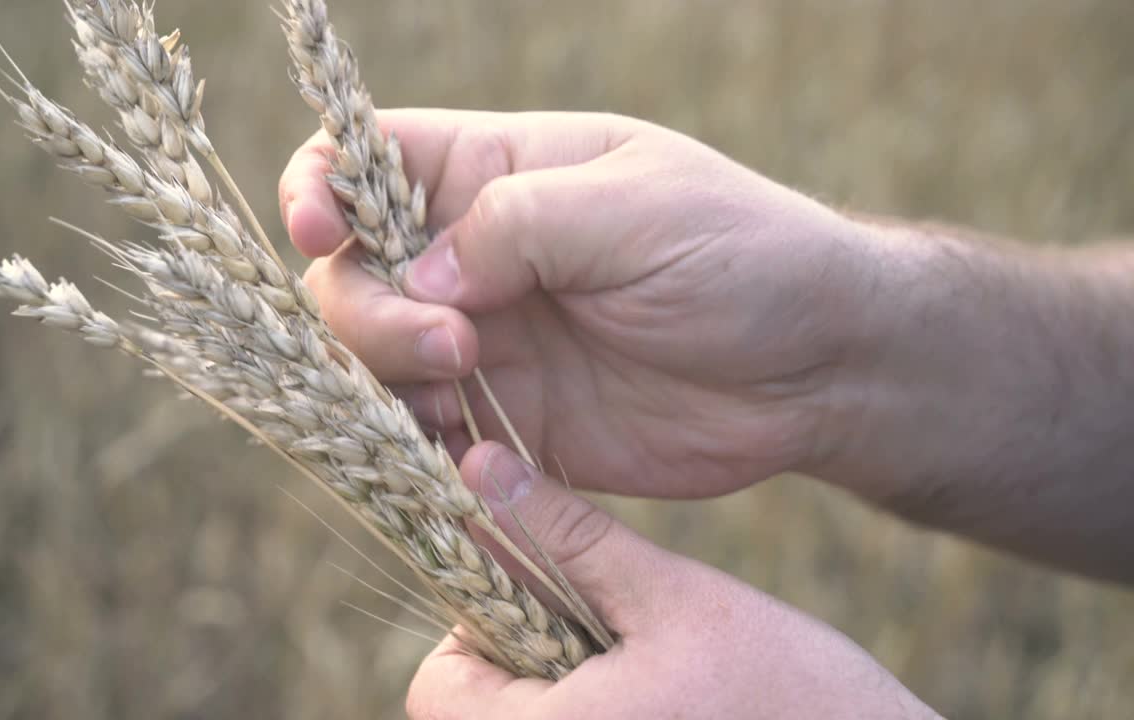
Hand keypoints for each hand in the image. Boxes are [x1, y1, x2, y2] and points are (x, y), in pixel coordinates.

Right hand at [280, 111, 877, 498]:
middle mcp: (474, 258)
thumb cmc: (743, 257)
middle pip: (348, 275)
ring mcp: (488, 344)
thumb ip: (515, 225)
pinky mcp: (509, 425)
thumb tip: (417, 280)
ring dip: (390, 384)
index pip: (363, 160)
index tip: (323, 232)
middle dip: (367, 313)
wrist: (816, 368)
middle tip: (459, 345)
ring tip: (468, 398)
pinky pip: (426, 440)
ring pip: (373, 364)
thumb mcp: (635, 207)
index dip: (318, 191)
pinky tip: (472, 457)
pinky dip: (422, 451)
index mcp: (497, 172)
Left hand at [405, 442, 939, 719]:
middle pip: (471, 713)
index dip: (478, 631)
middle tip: (605, 633)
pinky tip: (663, 703)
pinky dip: (592, 717)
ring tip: (643, 667)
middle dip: (520, 661)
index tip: (551, 601)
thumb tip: (478, 469)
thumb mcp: (675, 599)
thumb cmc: (794, 696)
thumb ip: (570, 538)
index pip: (434, 686)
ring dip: (558, 692)